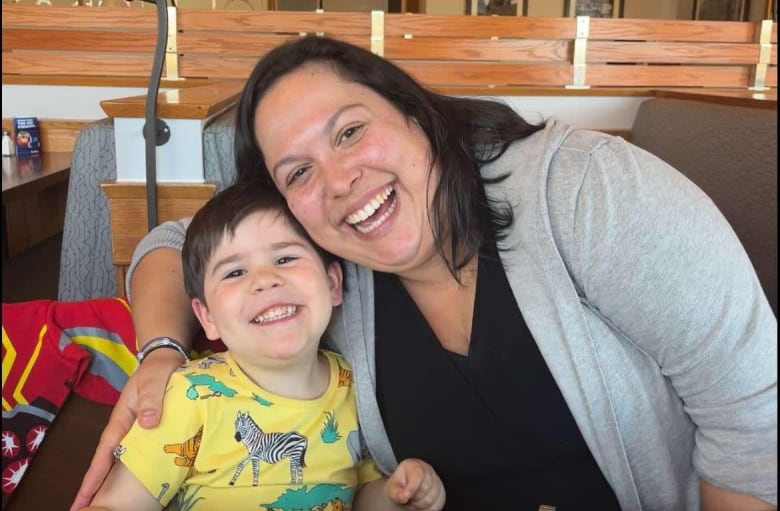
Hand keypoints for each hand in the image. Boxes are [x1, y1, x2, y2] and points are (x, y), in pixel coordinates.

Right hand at [69, 349, 183, 510]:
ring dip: (111, 481)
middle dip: (95, 487)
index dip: (94, 477)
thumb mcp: (154, 380)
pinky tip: (133, 484)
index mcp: (122, 419)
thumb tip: (145, 424)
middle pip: (108, 462)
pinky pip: (138, 453)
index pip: (105, 453)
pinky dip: (132, 469)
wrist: (166, 358)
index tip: (82, 501)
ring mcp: (135, 429)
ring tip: (103, 504)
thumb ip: (150, 399)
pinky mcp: (148, 429)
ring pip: (121, 460)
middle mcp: (125, 428)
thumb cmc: (158, 369)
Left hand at [385, 458, 444, 510]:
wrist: (404, 490)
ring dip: (420, 504)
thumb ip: (396, 492)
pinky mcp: (442, 494)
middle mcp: (429, 471)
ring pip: (432, 499)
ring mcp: (437, 482)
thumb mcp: (392, 488)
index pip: (419, 475)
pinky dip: (428, 509)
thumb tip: (403, 496)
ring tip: (414, 501)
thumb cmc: (399, 487)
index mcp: (415, 466)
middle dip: (415, 497)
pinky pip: (437, 505)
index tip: (405, 497)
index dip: (412, 488)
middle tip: (408, 498)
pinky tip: (421, 505)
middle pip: (426, 488)